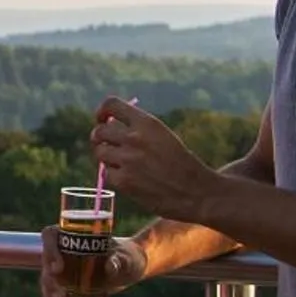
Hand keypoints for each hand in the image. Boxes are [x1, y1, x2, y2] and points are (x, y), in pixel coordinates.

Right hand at [40, 227, 148, 296]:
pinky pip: (56, 296)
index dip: (49, 250)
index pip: (50, 236)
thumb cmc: (128, 256)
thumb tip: (110, 266)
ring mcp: (64, 269)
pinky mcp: (68, 285)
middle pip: (46, 263)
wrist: (130, 269)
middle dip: (50, 282)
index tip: (59, 267)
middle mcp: (63, 251)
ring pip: (49, 282)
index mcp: (73, 236)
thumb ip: (119, 261)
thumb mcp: (126, 259)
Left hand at [90, 97, 218, 221]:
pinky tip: (131, 179)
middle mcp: (134, 138)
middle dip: (100, 138)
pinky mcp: (124, 181)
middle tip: (107, 145)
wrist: (196, 192)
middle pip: (99, 131)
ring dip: (107, 157)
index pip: (111, 104)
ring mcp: (127, 160)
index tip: (102, 119)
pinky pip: (107, 174)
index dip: (102, 111)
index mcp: (147, 123)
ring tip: (122, 163)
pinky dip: (115, 176)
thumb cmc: (181, 164)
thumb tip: (110, 125)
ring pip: (100, 152)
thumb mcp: (163, 136)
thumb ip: (139, 129)